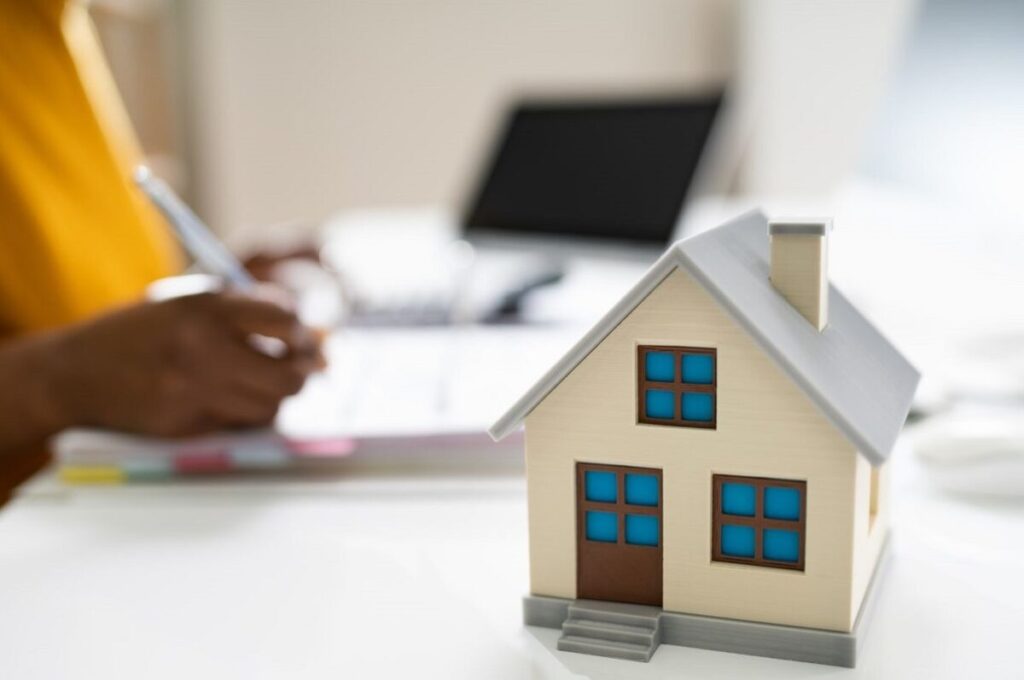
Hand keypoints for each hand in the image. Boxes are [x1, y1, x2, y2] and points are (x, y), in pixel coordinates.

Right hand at [46, 289, 323, 436]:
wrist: (72, 373)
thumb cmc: (137, 334)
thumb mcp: (184, 303)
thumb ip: (241, 311)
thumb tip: (305, 334)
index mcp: (204, 307)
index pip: (283, 318)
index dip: (299, 330)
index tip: (299, 337)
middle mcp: (202, 348)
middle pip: (287, 374)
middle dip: (300, 373)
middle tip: (298, 369)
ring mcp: (193, 391)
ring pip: (270, 406)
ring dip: (274, 397)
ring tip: (260, 384)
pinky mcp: (185, 426)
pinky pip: (240, 425)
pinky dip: (245, 415)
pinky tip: (230, 401)